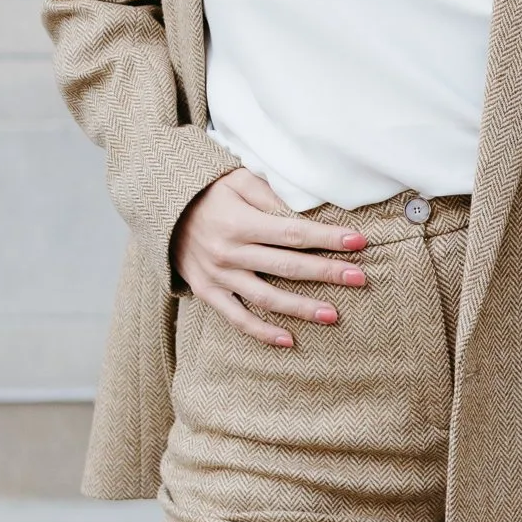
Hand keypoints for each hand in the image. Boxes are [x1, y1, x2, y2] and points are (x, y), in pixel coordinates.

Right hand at [171, 167, 368, 347]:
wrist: (161, 208)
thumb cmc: (210, 191)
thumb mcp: (239, 180)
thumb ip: (272, 195)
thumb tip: (310, 211)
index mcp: (240, 222)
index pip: (293, 233)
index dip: (327, 239)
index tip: (358, 242)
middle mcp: (229, 252)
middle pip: (287, 266)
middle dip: (326, 272)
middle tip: (360, 278)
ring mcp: (218, 276)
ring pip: (267, 297)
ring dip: (302, 308)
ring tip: (333, 315)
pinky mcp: (207, 291)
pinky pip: (236, 318)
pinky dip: (261, 332)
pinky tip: (289, 340)